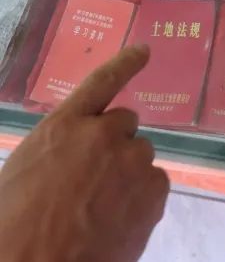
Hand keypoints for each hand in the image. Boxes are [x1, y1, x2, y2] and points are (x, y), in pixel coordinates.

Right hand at [0, 46, 167, 261]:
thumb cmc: (14, 226)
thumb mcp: (21, 176)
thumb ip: (58, 153)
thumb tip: (74, 159)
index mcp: (62, 127)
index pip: (100, 83)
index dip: (125, 64)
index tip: (146, 51)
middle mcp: (103, 135)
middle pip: (125, 125)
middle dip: (115, 145)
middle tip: (95, 179)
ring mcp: (133, 160)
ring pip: (140, 157)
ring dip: (128, 174)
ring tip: (100, 209)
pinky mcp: (155, 189)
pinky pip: (155, 184)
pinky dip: (142, 199)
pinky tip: (117, 221)